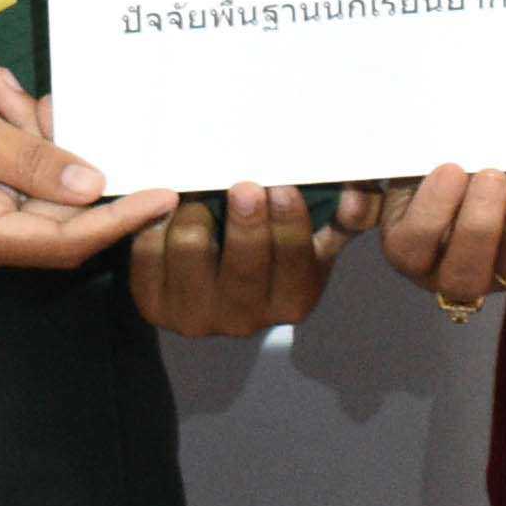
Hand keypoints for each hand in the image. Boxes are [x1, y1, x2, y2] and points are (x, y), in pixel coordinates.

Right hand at [0, 75, 176, 284]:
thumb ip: (30, 159)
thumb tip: (93, 186)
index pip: (66, 242)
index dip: (120, 217)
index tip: (166, 191)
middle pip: (49, 214)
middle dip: (59, 151)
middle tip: (37, 97)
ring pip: (28, 194)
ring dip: (24, 138)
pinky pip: (3, 187)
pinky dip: (5, 147)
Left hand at [128, 178, 350, 335]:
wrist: (217, 285)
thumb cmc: (274, 251)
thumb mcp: (317, 239)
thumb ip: (344, 217)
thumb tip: (356, 197)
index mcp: (293, 300)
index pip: (294, 260)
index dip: (289, 223)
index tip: (283, 188)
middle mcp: (245, 319)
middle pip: (242, 263)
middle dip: (245, 221)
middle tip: (244, 185)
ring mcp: (195, 315)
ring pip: (191, 251)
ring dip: (197, 212)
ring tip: (201, 189)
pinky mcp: (153, 304)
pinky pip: (148, 252)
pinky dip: (157, 221)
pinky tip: (168, 202)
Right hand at [369, 164, 505, 306]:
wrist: (484, 159)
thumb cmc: (432, 165)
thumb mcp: (398, 170)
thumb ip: (369, 184)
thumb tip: (351, 204)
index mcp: (412, 252)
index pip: (413, 247)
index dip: (431, 212)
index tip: (448, 167)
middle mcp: (456, 274)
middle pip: (467, 272)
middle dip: (480, 223)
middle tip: (490, 173)